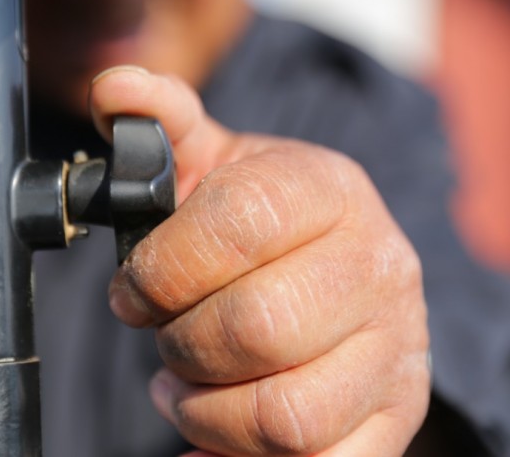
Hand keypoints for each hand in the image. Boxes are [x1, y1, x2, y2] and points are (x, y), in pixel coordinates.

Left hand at [89, 66, 430, 455]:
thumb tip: (113, 87)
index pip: (242, 222)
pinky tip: (220, 428)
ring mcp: (396, 349)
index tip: (131, 290)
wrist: (341, 270)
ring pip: (285, 414)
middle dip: (181, 341)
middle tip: (162, 335)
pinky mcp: (393, 416)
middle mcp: (378, 265)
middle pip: (259, 326)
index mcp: (329, 189)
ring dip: (206, 408)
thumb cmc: (265, 223)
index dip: (164, 266)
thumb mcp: (215, 163)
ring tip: (186, 382)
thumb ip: (162, 124)